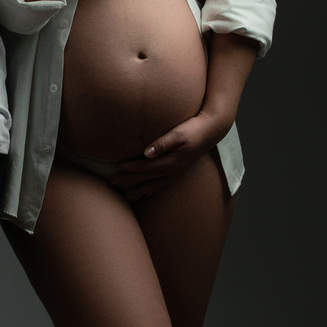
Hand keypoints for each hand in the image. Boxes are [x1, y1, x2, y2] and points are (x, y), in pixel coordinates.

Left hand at [109, 110, 225, 198]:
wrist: (212, 130)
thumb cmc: (194, 129)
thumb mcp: (178, 134)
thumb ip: (162, 143)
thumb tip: (146, 152)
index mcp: (171, 161)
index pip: (146, 167)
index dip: (131, 167)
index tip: (116, 167)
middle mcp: (173, 170)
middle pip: (147, 178)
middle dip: (130, 181)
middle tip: (113, 183)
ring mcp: (177, 172)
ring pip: (155, 185)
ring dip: (140, 190)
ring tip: (128, 196)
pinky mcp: (180, 170)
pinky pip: (164, 184)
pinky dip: (154, 190)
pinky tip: (147, 193)